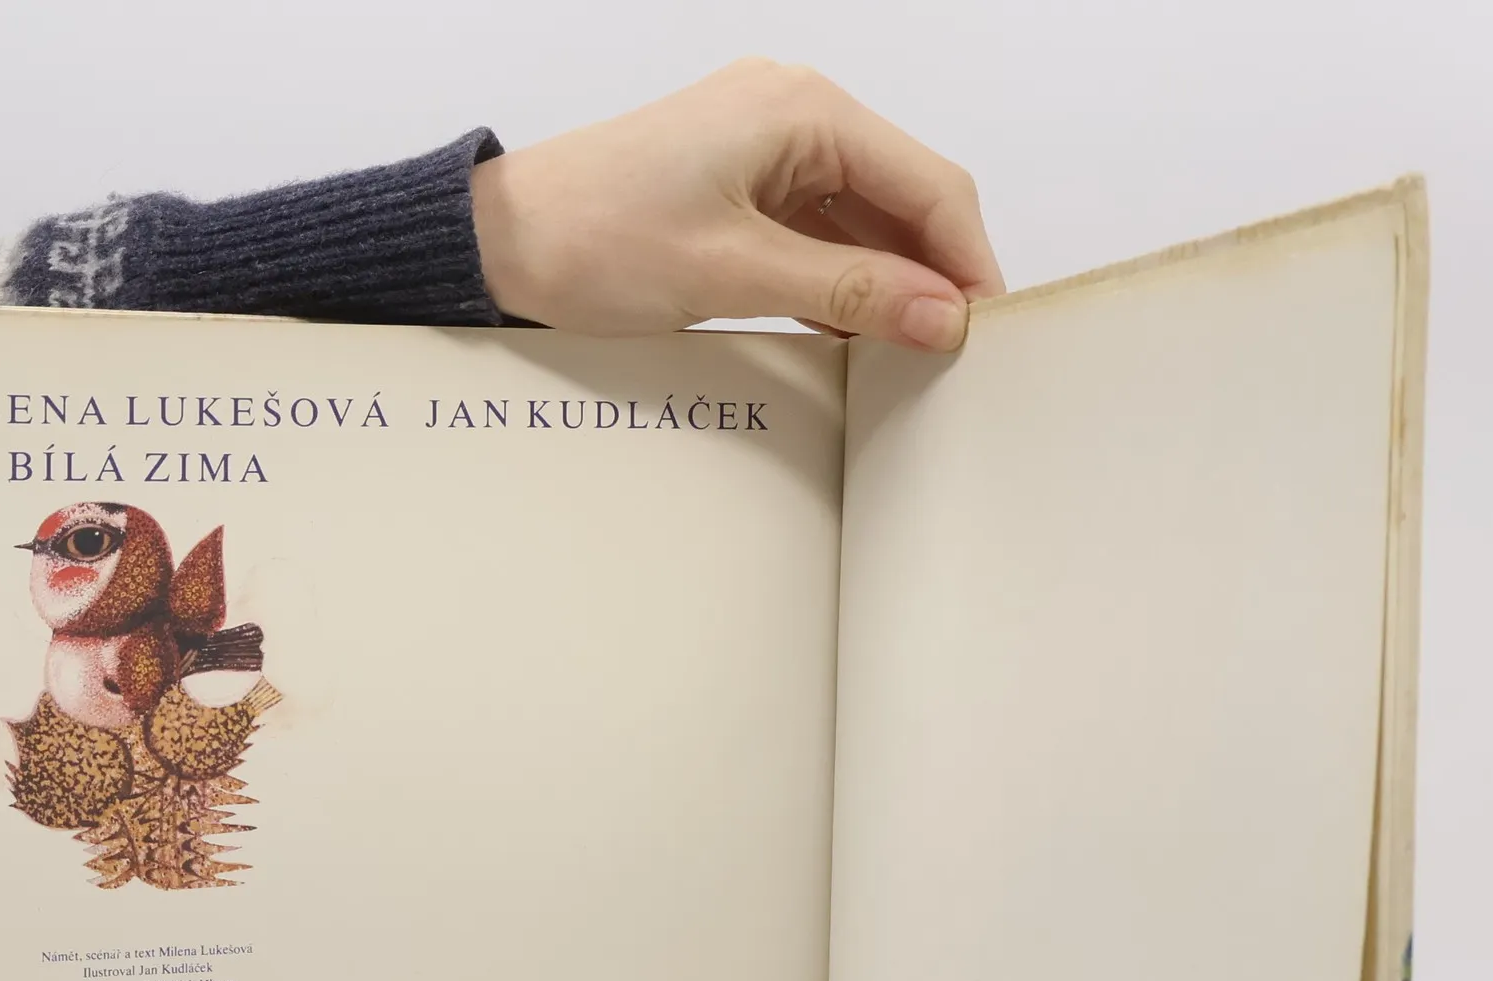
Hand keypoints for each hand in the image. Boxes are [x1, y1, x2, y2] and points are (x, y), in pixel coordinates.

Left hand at [471, 60, 1003, 350]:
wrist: (501, 244)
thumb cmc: (596, 240)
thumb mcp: (735, 272)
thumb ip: (849, 290)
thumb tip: (942, 316)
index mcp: (802, 111)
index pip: (929, 184)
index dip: (968, 262)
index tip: (990, 334)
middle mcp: (794, 115)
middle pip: (904, 199)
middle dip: (935, 275)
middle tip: (959, 358)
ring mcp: (766, 151)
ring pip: (864, 222)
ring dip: (890, 285)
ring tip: (916, 358)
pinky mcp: (739, 189)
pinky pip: (819, 234)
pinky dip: (844, 283)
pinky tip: (860, 337)